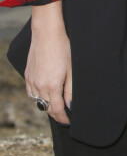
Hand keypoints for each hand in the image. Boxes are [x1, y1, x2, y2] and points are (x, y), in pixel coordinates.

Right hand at [26, 2, 71, 124]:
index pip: (56, 111)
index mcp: (52, 87)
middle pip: (46, 108)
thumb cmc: (62, 49)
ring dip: (46, 105)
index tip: (68, 121)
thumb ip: (70, 91)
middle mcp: (39, 87)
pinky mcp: (27, 75)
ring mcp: (31, 81)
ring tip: (56, 104)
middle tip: (64, 114)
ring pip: (37, 101)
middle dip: (56, 113)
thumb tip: (70, 106)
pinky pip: (31, 92)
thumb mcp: (71, 70)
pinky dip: (37, 96)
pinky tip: (44, 93)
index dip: (63, 119)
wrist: (46, 34)